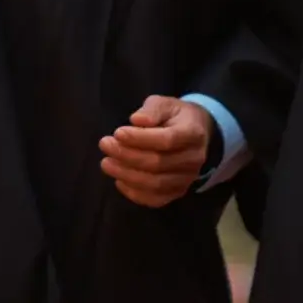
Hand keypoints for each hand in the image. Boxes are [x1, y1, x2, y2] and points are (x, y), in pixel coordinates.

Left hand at [98, 95, 216, 207]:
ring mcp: (187, 179)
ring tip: (107, 163)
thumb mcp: (166, 103)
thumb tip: (136, 120)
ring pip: (155, 184)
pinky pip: (156, 199)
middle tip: (105, 145)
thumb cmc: (175, 116)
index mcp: (193, 133)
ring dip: (127, 175)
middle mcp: (193, 159)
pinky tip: (119, 180)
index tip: (117, 133)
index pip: (166, 140)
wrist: (197, 133)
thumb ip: (152, 109)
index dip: (140, 139)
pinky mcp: (178, 192)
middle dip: (127, 156)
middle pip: (158, 163)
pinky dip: (135, 193)